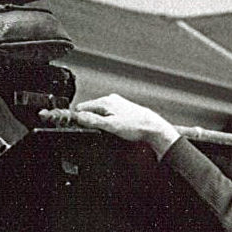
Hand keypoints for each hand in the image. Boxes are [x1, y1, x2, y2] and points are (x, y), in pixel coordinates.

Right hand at [66, 93, 180, 155]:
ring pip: (99, 112)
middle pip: (90, 110)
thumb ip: (92, 121)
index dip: (78, 118)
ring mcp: (117, 103)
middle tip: (96, 131)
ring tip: (107, 130)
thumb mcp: (110, 126)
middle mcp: (110, 99)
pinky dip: (107, 121)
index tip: (79, 126)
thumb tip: (78, 117)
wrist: (153, 128)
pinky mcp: (122, 109)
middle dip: (89, 120)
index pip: (81, 107)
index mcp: (105, 101)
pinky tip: (114, 128)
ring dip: (99, 121)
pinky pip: (107, 114)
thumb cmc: (136, 126)